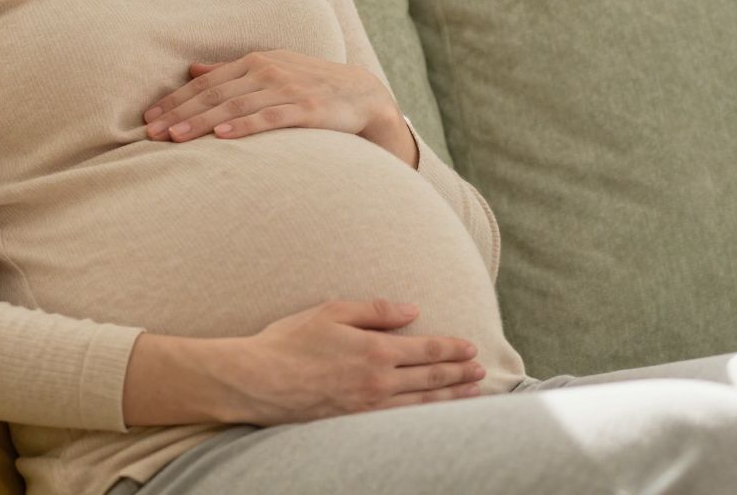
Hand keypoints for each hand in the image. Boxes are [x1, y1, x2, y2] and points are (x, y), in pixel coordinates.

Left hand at [143, 49, 394, 144]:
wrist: (362, 94)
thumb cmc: (310, 84)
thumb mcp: (271, 70)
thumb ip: (231, 70)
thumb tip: (192, 69)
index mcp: (255, 62)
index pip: (206, 82)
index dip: (176, 100)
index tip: (149, 117)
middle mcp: (267, 70)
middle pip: (214, 94)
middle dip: (180, 113)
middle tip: (151, 132)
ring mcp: (286, 88)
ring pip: (235, 106)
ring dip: (202, 122)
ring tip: (175, 137)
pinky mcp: (305, 108)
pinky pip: (269, 117)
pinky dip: (244, 126)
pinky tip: (222, 136)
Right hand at [217, 298, 487, 424]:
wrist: (256, 381)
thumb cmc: (289, 342)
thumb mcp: (332, 312)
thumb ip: (375, 311)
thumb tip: (412, 311)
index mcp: (374, 351)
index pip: (426, 351)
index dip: (451, 349)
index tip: (470, 348)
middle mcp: (377, 382)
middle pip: (430, 379)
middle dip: (459, 374)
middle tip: (481, 371)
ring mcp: (366, 408)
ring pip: (420, 405)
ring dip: (450, 399)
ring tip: (472, 393)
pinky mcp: (354, 425)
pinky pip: (399, 423)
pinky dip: (423, 418)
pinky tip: (433, 417)